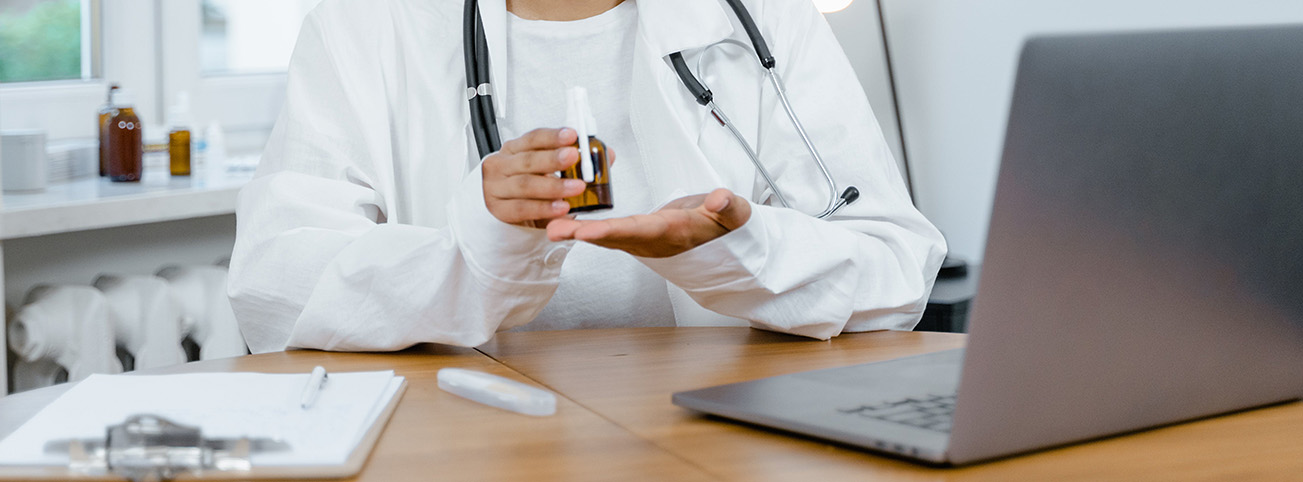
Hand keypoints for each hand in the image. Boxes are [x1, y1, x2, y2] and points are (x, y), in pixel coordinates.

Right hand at [482, 128, 584, 228]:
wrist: (508, 209)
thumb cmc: (527, 186)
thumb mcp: (542, 168)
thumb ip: (565, 162)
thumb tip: (599, 157)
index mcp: (513, 149)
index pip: (533, 138)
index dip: (553, 137)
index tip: (572, 135)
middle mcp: (501, 165)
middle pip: (528, 160)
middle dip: (552, 158)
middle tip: (573, 156)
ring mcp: (496, 187)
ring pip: (525, 184)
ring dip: (554, 186)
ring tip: (576, 187)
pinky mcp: (499, 209)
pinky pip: (523, 208)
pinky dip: (544, 208)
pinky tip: (561, 207)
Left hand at [546, 188, 751, 257]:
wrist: (721, 238)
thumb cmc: (724, 224)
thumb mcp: (735, 214)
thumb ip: (728, 206)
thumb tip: (719, 198)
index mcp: (673, 232)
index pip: (640, 230)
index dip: (613, 231)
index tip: (589, 231)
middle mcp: (653, 240)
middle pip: (613, 237)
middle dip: (583, 235)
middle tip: (555, 231)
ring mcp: (642, 240)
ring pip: (606, 237)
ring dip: (578, 233)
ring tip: (550, 228)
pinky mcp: (635, 235)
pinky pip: (606, 233)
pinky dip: (585, 228)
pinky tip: (564, 222)